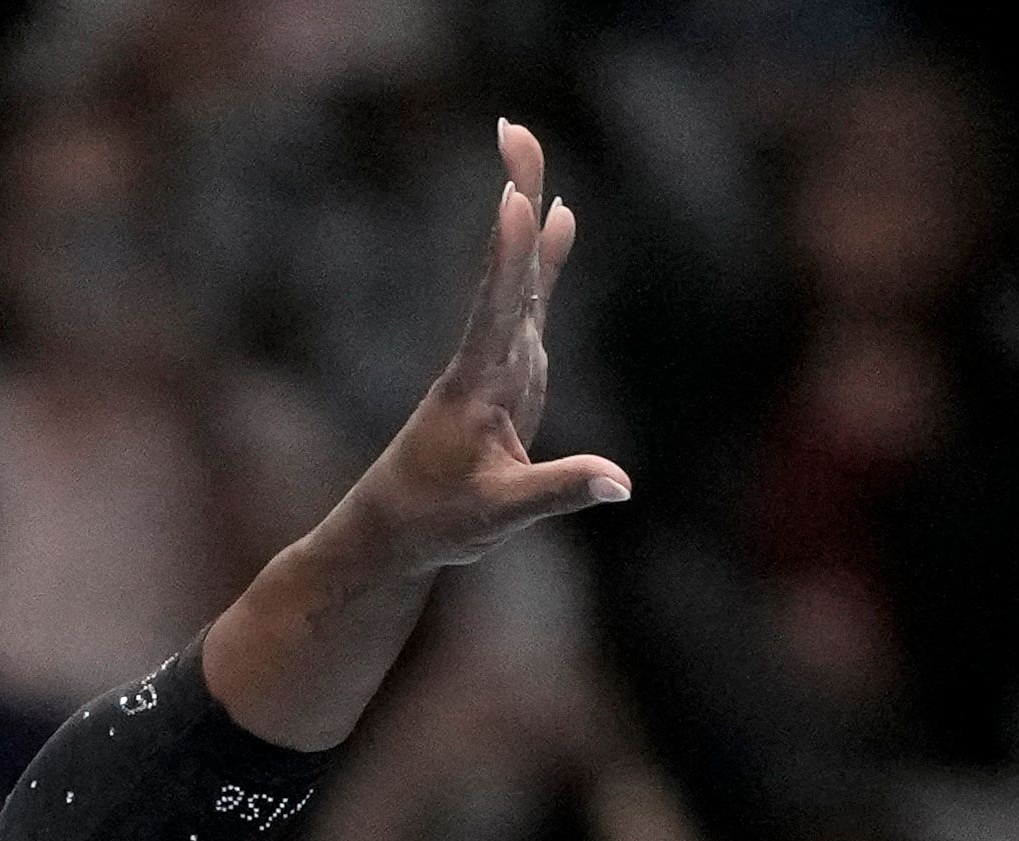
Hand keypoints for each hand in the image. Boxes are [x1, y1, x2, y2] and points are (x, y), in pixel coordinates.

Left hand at [347, 122, 629, 573]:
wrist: (397, 530)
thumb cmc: (439, 522)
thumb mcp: (500, 514)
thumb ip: (559, 491)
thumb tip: (621, 483)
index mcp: (479, 384)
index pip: (499, 309)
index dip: (512, 257)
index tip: (516, 201)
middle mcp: (487, 357)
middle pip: (508, 266)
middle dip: (515, 197)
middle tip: (513, 132)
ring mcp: (499, 359)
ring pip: (517, 273)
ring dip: (526, 209)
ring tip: (526, 146)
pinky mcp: (511, 369)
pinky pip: (531, 299)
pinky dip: (545, 256)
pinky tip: (558, 214)